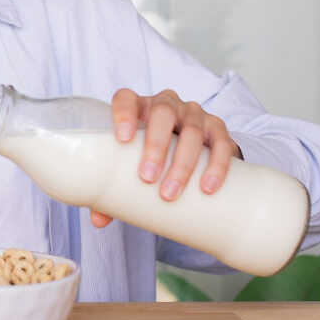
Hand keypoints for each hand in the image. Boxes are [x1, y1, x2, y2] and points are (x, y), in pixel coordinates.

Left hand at [91, 89, 241, 227]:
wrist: (184, 153)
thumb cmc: (146, 157)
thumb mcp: (129, 167)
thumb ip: (111, 190)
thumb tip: (98, 220)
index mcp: (138, 107)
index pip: (126, 99)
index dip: (124, 114)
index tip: (122, 139)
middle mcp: (167, 104)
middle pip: (163, 113)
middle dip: (155, 145)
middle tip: (147, 178)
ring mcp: (194, 114)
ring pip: (192, 130)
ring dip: (182, 163)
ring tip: (171, 193)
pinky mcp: (218, 130)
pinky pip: (221, 143)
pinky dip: (216, 165)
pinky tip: (207, 186)